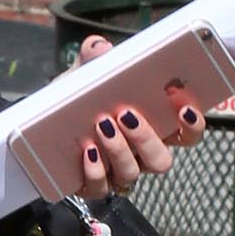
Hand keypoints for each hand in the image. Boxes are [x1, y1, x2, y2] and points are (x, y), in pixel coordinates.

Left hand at [73, 33, 205, 201]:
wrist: (42, 121)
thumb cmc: (76, 98)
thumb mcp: (84, 73)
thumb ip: (94, 55)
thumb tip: (101, 48)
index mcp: (152, 128)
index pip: (187, 135)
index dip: (192, 126)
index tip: (183, 108)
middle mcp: (139, 155)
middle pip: (161, 160)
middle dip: (147, 138)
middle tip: (127, 115)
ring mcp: (117, 172)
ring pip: (131, 174)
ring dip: (120, 150)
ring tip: (103, 125)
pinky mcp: (93, 185)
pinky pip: (101, 188)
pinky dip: (95, 170)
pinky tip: (88, 150)